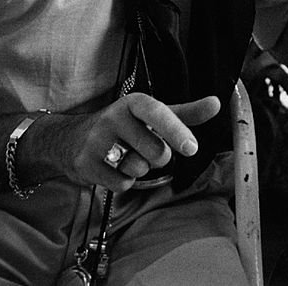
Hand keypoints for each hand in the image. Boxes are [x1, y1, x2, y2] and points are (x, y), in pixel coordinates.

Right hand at [50, 93, 220, 192]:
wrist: (70, 139)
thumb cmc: (123, 126)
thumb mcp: (152, 116)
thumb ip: (186, 113)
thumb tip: (217, 103)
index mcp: (134, 102)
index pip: (158, 114)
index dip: (176, 131)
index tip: (192, 148)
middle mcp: (114, 117)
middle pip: (156, 152)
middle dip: (157, 157)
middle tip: (141, 147)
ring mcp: (97, 141)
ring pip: (139, 169)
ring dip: (138, 169)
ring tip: (124, 155)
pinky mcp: (86, 164)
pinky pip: (122, 184)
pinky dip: (123, 181)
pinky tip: (112, 168)